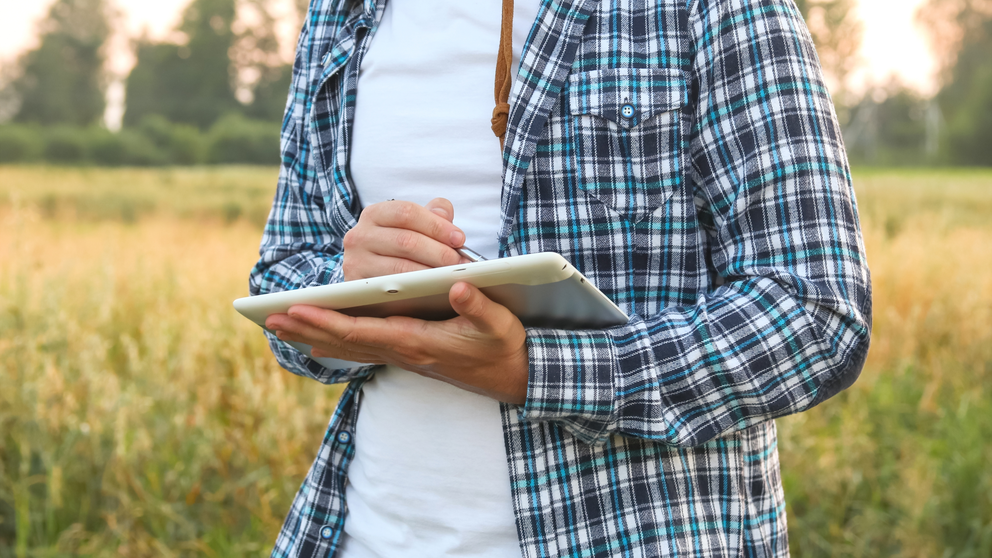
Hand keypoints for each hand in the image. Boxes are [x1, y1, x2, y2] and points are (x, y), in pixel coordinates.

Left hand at [265, 282, 529, 403]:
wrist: (513, 377)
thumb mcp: (500, 324)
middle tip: (270, 318)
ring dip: (314, 335)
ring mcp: (403, 355)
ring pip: (349, 346)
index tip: (296, 309)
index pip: (362, 332)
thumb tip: (456, 287)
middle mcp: (403, 352)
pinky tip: (318, 338)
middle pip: (345, 341)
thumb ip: (479, 305)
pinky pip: (361, 347)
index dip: (327, 321)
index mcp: (418, 342)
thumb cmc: (504, 346)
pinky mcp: (407, 352)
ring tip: (281, 325)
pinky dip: (335, 340)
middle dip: (307, 328)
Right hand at [343, 197, 467, 280]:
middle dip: (440, 252)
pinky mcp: (358, 287)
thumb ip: (432, 215)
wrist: (371, 275)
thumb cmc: (398, 248)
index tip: (459, 239)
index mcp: (375, 214)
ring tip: (452, 277)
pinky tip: (433, 290)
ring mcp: (355, 262)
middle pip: (406, 241)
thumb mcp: (413, 227)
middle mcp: (359, 236)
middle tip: (461, 263)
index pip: (407, 213)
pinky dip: (416, 290)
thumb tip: (445, 213)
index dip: (437, 226)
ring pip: (400, 267)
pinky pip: (392, 289)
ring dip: (432, 273)